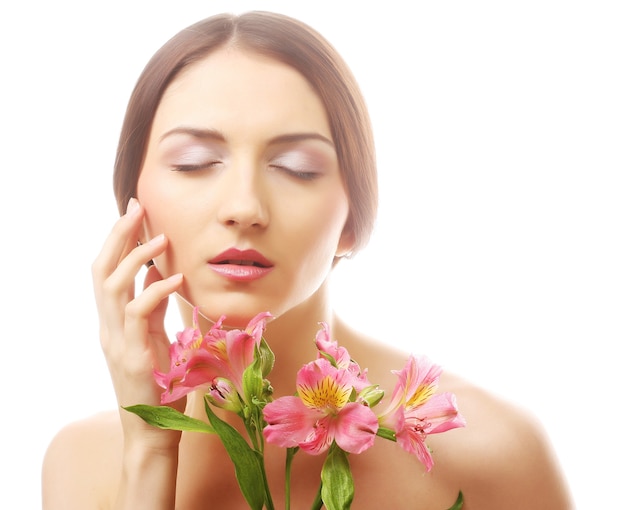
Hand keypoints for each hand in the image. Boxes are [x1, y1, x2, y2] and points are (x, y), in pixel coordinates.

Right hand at [92, 197, 183, 449]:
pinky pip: (139, 314)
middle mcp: (108, 327)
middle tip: (136, 207)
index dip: (117, 240)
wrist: (153, 430)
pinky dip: (155, 292)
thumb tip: (160, 274)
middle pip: (102, 271)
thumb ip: (155, 307)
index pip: (107, 271)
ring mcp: (117, 341)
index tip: (133, 212)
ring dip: (135, 258)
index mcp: (113, 321)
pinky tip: (174, 277)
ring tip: (160, 237)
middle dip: (117, 236)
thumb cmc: (159, 384)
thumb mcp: (156, 337)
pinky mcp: (132, 356)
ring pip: (112, 287)